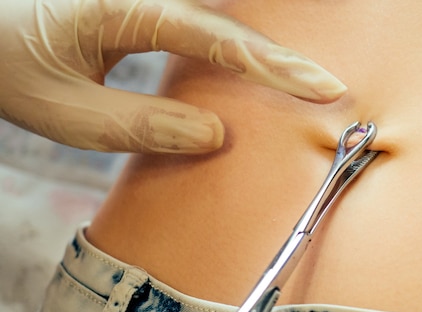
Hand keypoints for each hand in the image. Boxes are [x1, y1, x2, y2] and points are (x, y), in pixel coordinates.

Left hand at [0, 0, 346, 153]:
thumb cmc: (6, 66)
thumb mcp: (66, 112)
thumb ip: (142, 125)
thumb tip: (215, 133)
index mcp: (124, 9)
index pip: (218, 38)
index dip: (276, 66)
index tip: (324, 87)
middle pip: (234, 17)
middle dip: (286, 49)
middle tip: (332, 81)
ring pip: (224, 12)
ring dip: (268, 39)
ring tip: (307, 72)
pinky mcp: (144, 5)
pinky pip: (205, 20)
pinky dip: (238, 42)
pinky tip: (259, 62)